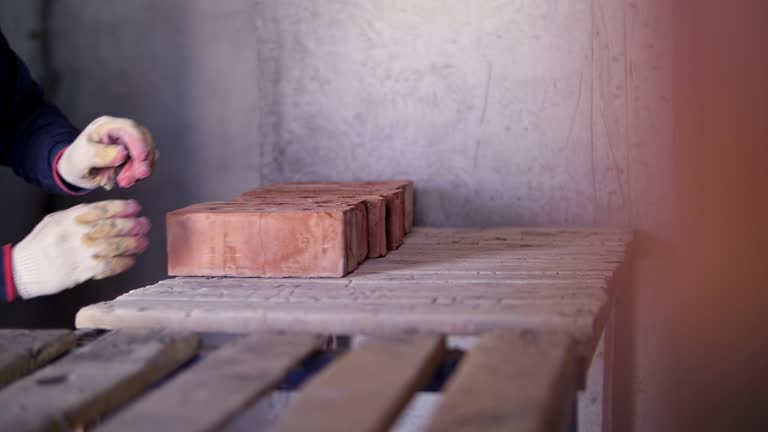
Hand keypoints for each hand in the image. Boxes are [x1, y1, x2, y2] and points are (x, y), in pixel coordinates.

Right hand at [12, 200, 149, 298]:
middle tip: (145, 225)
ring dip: (133, 244)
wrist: (24, 268)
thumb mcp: (56, 220)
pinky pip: (109, 265)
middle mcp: (78, 233)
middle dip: (134, 225)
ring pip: (115, 245)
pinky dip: (123, 263)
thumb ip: (79, 215)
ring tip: (143, 242)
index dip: (123, 207)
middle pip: (114, 226)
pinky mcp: (82, 271)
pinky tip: (131, 260)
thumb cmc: (41, 243)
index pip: (103, 209)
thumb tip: (107, 211)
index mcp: (71, 218)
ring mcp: (81, 252)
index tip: (136, 207)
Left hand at [57, 116, 157, 189]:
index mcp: (106, 126)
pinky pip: (147, 161)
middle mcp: (121, 131)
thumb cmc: (76, 163)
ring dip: (142, 168)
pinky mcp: (135, 154)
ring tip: (124, 181)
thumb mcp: (81, 160)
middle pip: (143, 139)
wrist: (76, 172)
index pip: (129, 128)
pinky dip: (141, 172)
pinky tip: (128, 179)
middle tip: (136, 177)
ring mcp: (129, 142)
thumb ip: (99, 155)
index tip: (142, 159)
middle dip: (143, 160)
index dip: (139, 142)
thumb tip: (122, 153)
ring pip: (148, 151)